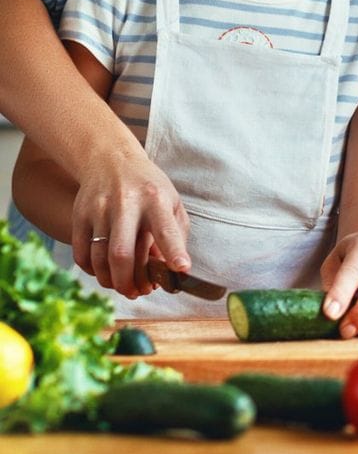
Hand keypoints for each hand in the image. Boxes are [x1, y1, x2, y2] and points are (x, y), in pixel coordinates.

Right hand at [71, 156, 190, 298]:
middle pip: (122, 254)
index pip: (165, 229)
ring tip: (124, 285)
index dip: (173, 252)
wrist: (111, 160)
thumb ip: (176, 234)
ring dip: (111, 281)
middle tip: (138, 293)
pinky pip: (81, 255)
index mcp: (156, 199)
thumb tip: (172, 269)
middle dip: (129, 282)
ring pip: (99, 259)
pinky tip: (105, 272)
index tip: (182, 270)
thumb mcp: (171, 202)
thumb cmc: (149, 187)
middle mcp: (126, 203)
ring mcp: (99, 209)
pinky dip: (93, 271)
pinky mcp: (80, 215)